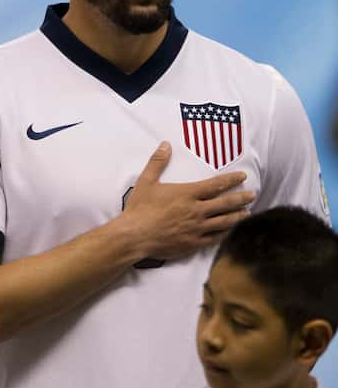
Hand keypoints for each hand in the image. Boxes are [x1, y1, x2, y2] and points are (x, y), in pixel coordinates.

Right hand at [122, 141, 253, 259]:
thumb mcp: (146, 181)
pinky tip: (231, 231)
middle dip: (241, 198)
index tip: (242, 176)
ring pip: (224, 221)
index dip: (231, 180)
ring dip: (238, 216)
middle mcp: (196, 210)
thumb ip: (157, 162)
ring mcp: (196, 228)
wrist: (134, 236)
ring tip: (248, 213)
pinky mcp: (193, 243)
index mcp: (187, 194)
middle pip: (225, 203)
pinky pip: (215, 238)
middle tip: (253, 195)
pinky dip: (226, 233)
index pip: (216, 185)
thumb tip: (165, 144)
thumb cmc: (139, 208)